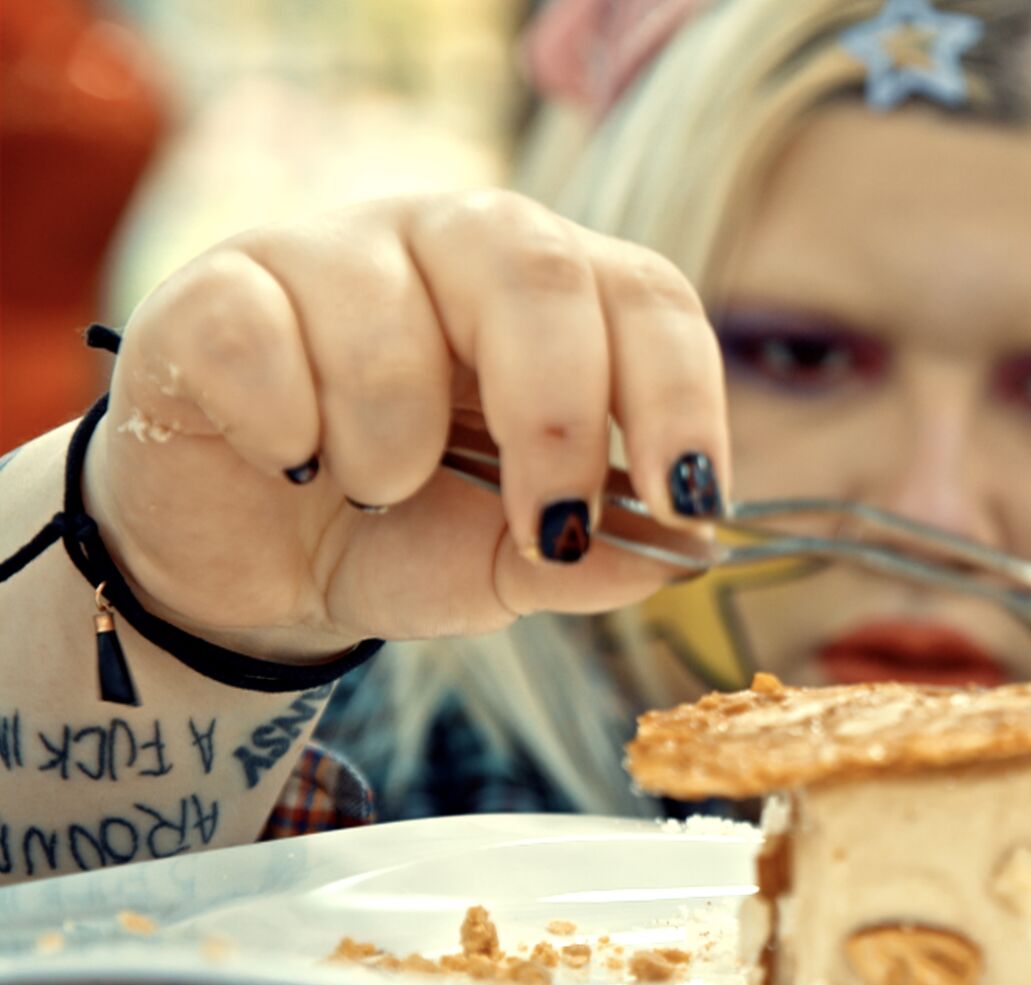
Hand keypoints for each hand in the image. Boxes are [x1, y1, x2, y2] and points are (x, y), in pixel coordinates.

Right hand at [88, 191, 728, 658]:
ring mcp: (329, 250)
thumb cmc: (399, 536)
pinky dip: (284, 433)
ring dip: (391, 451)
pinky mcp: (214, 290)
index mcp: (550, 294)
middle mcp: (449, 241)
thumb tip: (686, 555)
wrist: (248, 569)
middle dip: (557, 418)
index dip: (679, 395)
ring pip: (385, 321)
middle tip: (548, 527)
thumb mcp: (510, 564)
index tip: (688, 502)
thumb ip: (598, 556)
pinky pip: (258, 340)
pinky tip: (286, 459)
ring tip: (371, 488)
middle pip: (536, 271)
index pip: (646, 295)